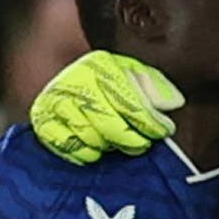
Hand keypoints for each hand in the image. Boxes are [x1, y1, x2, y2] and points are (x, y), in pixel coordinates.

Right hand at [27, 52, 180, 165]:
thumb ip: (155, 87)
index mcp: (100, 65)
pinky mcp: (43, 122)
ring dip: (106, 146)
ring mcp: (55, 102)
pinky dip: (84, 153)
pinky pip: (68, 147)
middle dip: (129, 139)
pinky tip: (94, 149)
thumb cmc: (107, 81)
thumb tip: (175, 103)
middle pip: (107, 123)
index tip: (162, 131)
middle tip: (140, 144)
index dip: (148, 120)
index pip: (128, 100)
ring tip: (114, 143)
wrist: (65, 78)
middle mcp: (74, 81)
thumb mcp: (134, 75)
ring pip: (88, 138)